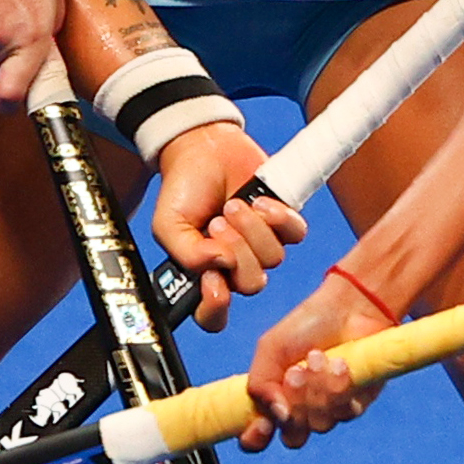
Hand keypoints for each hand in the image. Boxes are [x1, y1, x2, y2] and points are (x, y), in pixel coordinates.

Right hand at [152, 120, 306, 328]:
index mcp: (205, 274)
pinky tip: (260, 201)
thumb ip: (186, 254)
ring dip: (251, 228)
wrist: (205, 148)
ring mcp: (262, 245)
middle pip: (251, 284)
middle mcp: (235, 265)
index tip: (213, 283)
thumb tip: (218, 264)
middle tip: (217, 223)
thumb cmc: (184, 189)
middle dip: (236, 250)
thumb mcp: (168, 223)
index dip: (216, 308)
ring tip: (232, 205)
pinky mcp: (283, 223)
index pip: (214, 315)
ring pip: (273, 259)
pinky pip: (295, 235)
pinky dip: (278, 217)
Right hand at [239, 271, 390, 452]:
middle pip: (293, 437)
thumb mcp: (270, 349)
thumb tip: (277, 415)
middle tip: (295, 372)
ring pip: (320, 425)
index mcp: (273, 401)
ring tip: (318, 357)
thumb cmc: (307, 325)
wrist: (348, 308)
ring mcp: (328, 411)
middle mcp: (300, 412)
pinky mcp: (355, 404)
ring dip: (317, 390)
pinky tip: (340, 363)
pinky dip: (339, 386)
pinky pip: (345, 414)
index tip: (262, 425)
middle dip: (295, 404)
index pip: (257, 438)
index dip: (255, 439)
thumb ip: (260, 383)